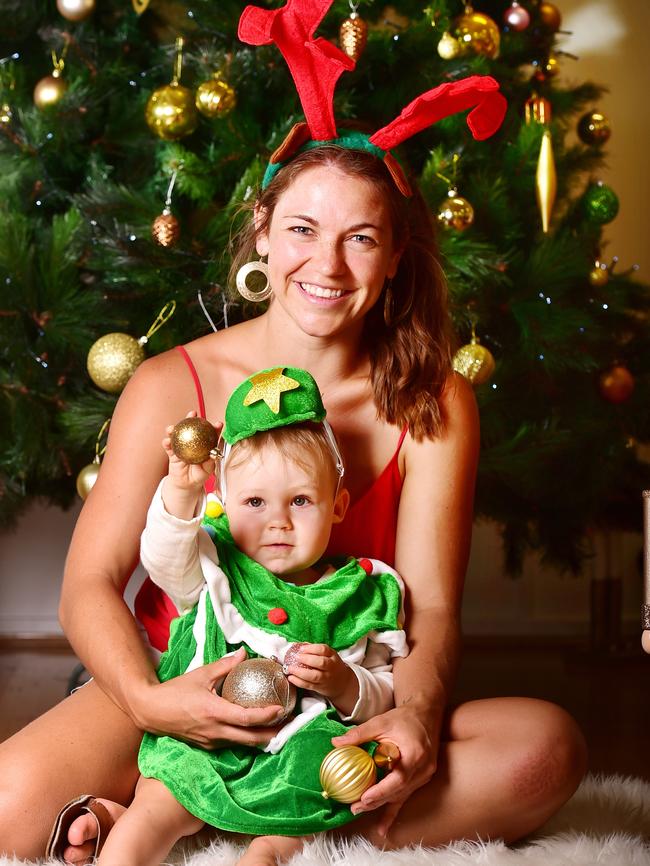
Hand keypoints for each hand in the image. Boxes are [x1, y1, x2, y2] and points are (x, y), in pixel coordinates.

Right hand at [135, 648, 285, 749]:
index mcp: (214, 712)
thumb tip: (244, 653)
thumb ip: (225, 665)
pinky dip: (246, 737)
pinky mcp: (207, 745)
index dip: (267, 716)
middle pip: (250, 738)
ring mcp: (211, 741)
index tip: (282, 709)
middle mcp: (215, 731)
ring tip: (276, 725)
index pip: (247, 719)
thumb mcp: (201, 674)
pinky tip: (253, 728)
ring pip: (242, 743)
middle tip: (287, 723)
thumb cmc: (175, 691)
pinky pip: (232, 743)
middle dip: (272, 733)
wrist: (151, 711)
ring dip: (260, 737)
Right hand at [163, 410, 220, 493]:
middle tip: (192, 413)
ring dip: (174, 428)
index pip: (210, 434)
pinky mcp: (172, 452)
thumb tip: (213, 454)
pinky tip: (167, 441)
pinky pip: (169, 446)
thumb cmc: (199, 475)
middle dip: (192, 418)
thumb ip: (210, 462)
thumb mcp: (207, 470)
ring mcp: (182, 445)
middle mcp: (193, 442)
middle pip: (192, 427)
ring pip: (178, 434)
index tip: (218, 423)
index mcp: (204, 445)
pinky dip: (167, 442)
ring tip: (173, 427)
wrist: (186, 484)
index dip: (214, 427)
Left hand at [284, 643, 357, 711]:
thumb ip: (315, 650)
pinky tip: (291, 678)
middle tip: (296, 657)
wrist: (343, 683)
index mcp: (332, 656)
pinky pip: (309, 685)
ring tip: (290, 668)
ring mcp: (326, 678)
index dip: (311, 648)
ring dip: (300, 672)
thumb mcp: (328, 655)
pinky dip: (299, 682)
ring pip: (314, 676)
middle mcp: (330, 667)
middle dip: (307, 659)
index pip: (323, 650)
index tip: (301, 648)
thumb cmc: (332, 666)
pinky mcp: (320, 687)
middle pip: (320, 662)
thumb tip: (298, 645)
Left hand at [330, 703, 439, 836]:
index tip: (365, 798)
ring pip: (400, 795)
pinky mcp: (421, 779)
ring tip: (359, 809)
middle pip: (398, 791)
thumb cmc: (404, 717)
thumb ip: (359, 734)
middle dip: (376, 801)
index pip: (399, 778)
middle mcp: (423, 768)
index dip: (382, 790)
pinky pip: (405, 797)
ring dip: (380, 804)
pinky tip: (383, 830)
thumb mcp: (381, 722)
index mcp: (415, 753)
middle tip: (355, 807)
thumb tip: (336, 744)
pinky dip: (392, 813)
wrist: (427, 714)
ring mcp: (424, 776)